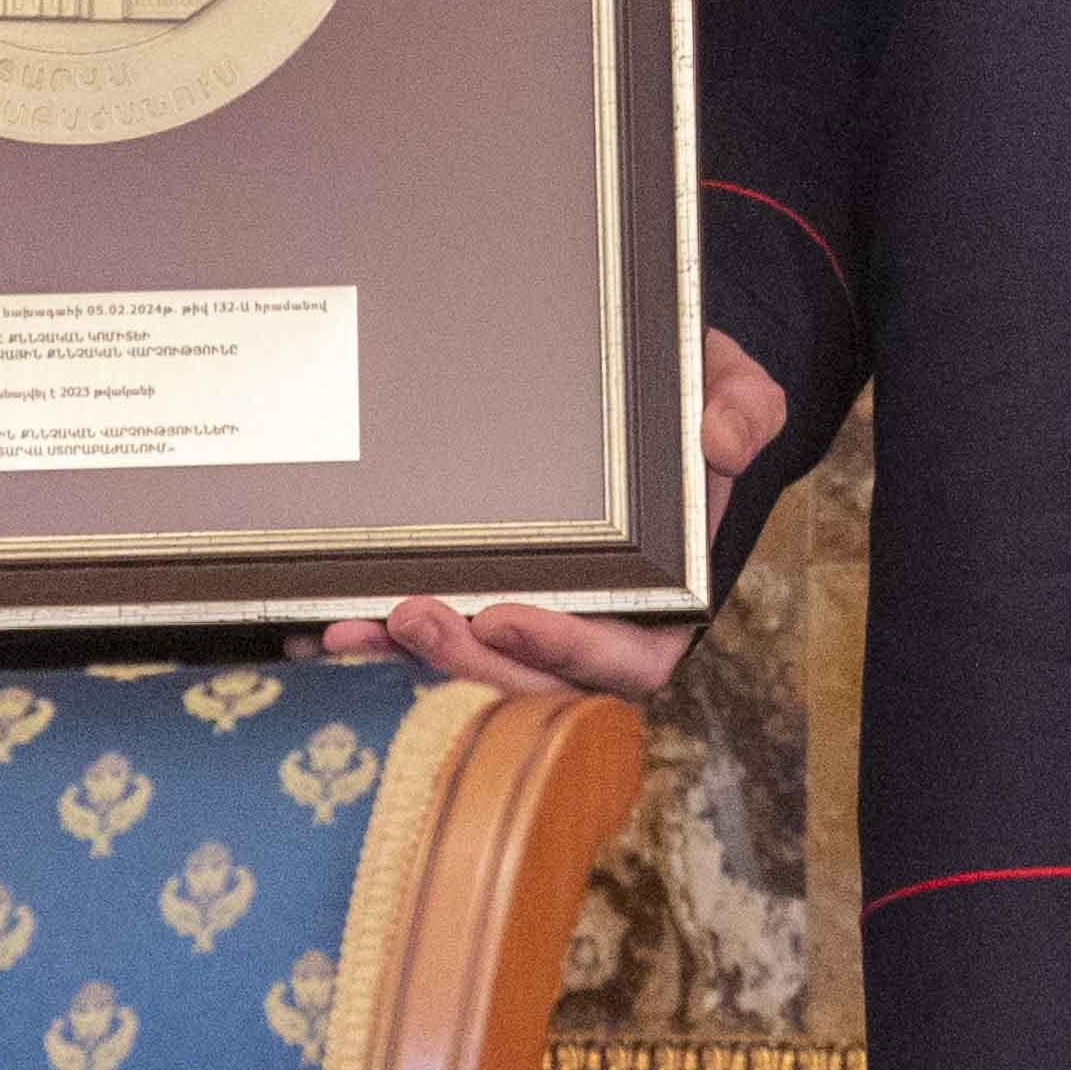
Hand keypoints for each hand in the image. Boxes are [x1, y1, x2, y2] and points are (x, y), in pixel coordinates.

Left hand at [314, 327, 788, 699]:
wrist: (641, 396)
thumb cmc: (689, 399)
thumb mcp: (732, 386)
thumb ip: (745, 408)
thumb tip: (723, 438)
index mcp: (664, 602)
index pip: (623, 658)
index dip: (565, 649)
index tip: (506, 614)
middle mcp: (593, 632)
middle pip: (532, 684)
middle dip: (467, 664)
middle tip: (410, 618)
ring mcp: (529, 627)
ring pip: (471, 674)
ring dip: (411, 663)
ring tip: (356, 626)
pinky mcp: (475, 608)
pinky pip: (430, 643)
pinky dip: (378, 644)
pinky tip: (325, 626)